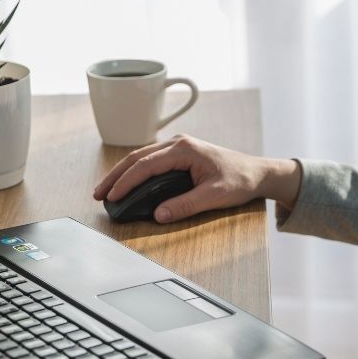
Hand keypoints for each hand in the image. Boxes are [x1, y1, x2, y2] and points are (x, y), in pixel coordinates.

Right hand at [92, 134, 301, 222]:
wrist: (259, 172)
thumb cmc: (241, 180)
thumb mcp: (215, 196)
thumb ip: (186, 205)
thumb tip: (159, 215)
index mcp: (184, 149)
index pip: (146, 165)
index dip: (126, 181)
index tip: (112, 196)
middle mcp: (178, 143)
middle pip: (137, 157)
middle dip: (115, 176)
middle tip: (98, 194)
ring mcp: (178, 146)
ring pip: (141, 157)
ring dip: (122, 173)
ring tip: (106, 190)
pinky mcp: (179, 154)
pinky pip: (150, 160)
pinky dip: (134, 171)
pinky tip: (126, 182)